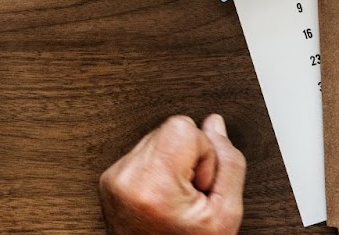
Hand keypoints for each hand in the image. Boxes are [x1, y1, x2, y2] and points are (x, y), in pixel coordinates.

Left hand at [99, 114, 245, 234]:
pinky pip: (143, 154)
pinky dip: (157, 172)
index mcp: (152, 185)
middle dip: (188, 159)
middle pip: (170, 130)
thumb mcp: (225, 215)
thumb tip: (215, 124)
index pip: (183, 126)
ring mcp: (114, 179)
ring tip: (174, 199)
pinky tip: (162, 198)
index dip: (203, 154)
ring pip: (157, 139)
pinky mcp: (110, 181)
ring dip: (172, 165)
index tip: (198, 186)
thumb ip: (228, 164)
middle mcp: (126, 178)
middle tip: (189, 196)